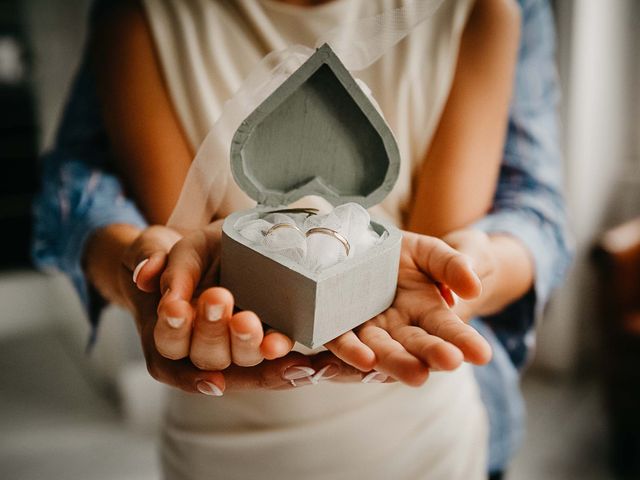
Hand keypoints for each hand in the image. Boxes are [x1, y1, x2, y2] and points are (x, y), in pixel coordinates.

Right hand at [156, 221, 294, 370]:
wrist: (216, 251)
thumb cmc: (181, 256)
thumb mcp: (159, 247)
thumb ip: (150, 258)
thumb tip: (145, 275)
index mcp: (169, 332)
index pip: (167, 344)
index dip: (172, 329)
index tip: (175, 308)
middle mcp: (203, 348)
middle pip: (206, 356)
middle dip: (212, 329)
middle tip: (218, 297)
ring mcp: (238, 349)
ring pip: (243, 363)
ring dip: (250, 345)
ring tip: (257, 327)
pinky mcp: (268, 341)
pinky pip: (278, 361)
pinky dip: (290, 364)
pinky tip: (309, 364)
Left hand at [325, 231, 492, 385]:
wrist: (369, 247)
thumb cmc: (413, 254)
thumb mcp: (436, 253)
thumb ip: (454, 266)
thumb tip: (472, 288)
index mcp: (428, 312)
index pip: (449, 330)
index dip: (464, 341)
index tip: (482, 354)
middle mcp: (399, 327)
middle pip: (413, 346)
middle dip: (429, 354)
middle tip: (448, 361)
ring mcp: (368, 328)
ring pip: (379, 349)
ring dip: (389, 360)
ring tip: (399, 368)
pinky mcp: (338, 323)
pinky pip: (340, 339)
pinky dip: (348, 350)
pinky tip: (356, 359)